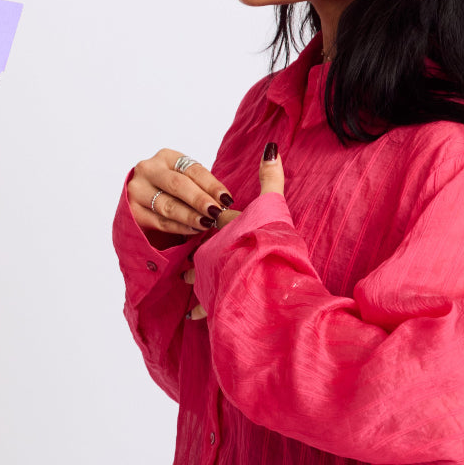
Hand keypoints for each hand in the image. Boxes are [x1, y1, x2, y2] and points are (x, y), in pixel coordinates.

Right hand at [128, 148, 234, 238]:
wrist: (141, 200)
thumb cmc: (170, 189)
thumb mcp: (184, 179)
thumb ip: (201, 187)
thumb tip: (225, 204)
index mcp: (165, 157)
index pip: (192, 169)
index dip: (211, 185)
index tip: (226, 200)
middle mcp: (148, 170)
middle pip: (177, 185)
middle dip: (200, 200)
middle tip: (216, 212)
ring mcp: (137, 190)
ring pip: (168, 205)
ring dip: (191, 216)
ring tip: (207, 223)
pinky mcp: (133, 211)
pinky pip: (161, 222)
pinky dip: (180, 227)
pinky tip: (194, 230)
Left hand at [183, 142, 281, 319]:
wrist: (268, 275)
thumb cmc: (273, 240)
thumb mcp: (274, 205)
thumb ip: (271, 178)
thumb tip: (271, 148)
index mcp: (226, 227)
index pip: (212, 219)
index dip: (210, 218)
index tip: (207, 219)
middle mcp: (214, 249)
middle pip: (203, 248)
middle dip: (199, 251)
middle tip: (191, 252)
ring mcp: (212, 274)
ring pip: (200, 276)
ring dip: (197, 278)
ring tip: (189, 280)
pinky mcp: (215, 296)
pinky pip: (205, 305)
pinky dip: (201, 310)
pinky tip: (192, 316)